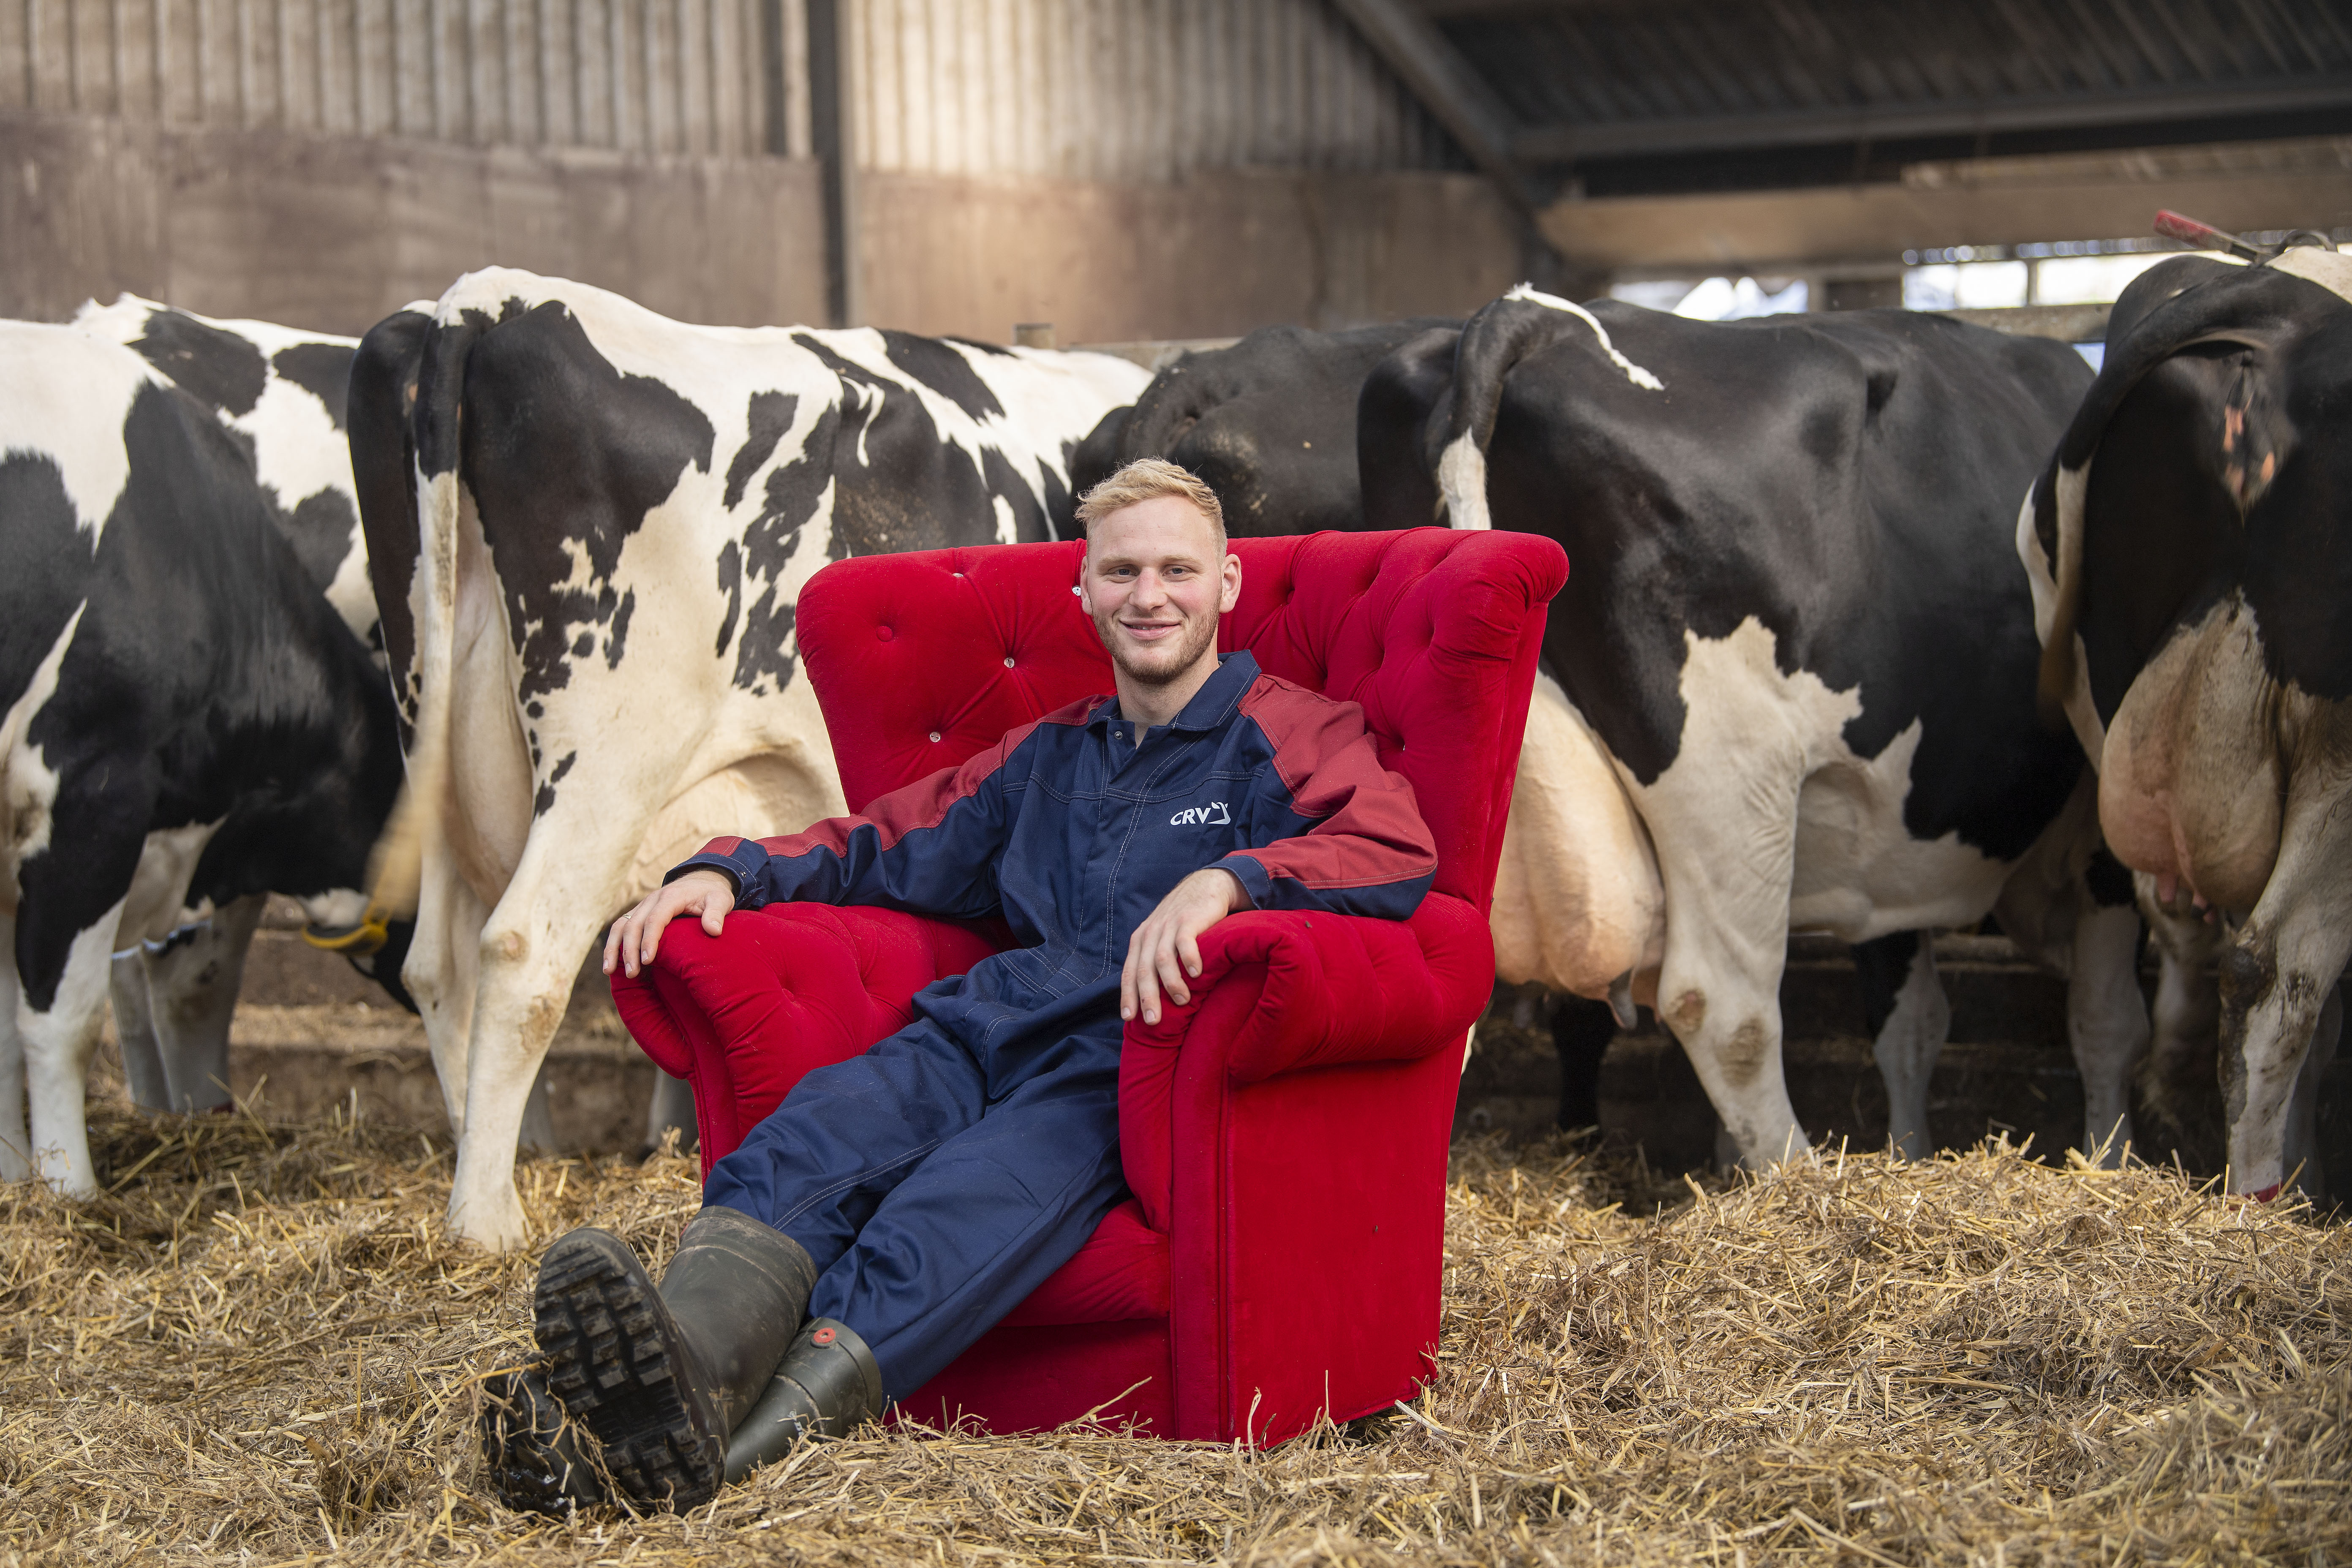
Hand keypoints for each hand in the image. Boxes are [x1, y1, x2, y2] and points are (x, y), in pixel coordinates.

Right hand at [603, 870, 734, 977]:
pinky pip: (620, 927)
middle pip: (634, 924)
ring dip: (614, 948)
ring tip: (609, 971)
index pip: (656, 919)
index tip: (648, 960)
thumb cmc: (711, 894)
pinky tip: (610, 964)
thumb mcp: (721, 899)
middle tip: (632, 973)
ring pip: (621, 925)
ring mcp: (643, 906)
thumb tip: (713, 930)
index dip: (650, 939)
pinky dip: (613, 944)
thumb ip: (716, 913)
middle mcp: (652, 899)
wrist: (701, 880)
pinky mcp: (639, 913)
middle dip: (630, 949)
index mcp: (671, 897)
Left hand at [1121, 868, 1247, 1025]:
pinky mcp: (1189, 920)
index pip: (1129, 972)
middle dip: (1146, 997)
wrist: (1204, 887)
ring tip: (1182, 1001)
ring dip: (1171, 983)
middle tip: (1153, 1021)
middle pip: (1144, 969)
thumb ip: (1154, 961)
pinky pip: (1185, 942)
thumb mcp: (1162, 938)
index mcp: (1140, 941)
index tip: (1128, 1018)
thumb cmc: (1183, 921)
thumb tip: (1151, 998)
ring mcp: (1169, 926)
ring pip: (1162, 959)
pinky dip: (1189, 959)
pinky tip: (1195, 974)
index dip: (1127, 995)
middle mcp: (1150, 934)